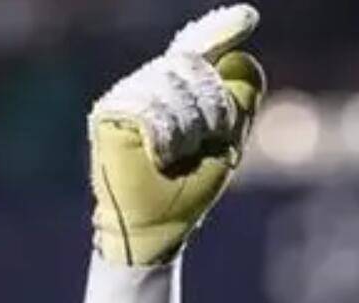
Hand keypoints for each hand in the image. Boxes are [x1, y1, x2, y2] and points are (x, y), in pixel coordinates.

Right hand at [88, 4, 265, 266]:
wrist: (160, 226)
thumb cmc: (189, 188)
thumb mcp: (228, 143)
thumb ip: (239, 103)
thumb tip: (242, 60)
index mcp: (179, 88)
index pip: (199, 49)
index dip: (221, 31)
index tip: (249, 18)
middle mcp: (150, 83)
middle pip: (193, 66)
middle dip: (214, 108)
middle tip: (207, 142)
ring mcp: (128, 95)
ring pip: (173, 88)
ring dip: (189, 130)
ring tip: (179, 156)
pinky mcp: (109, 113)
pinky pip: (150, 110)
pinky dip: (166, 138)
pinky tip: (161, 157)